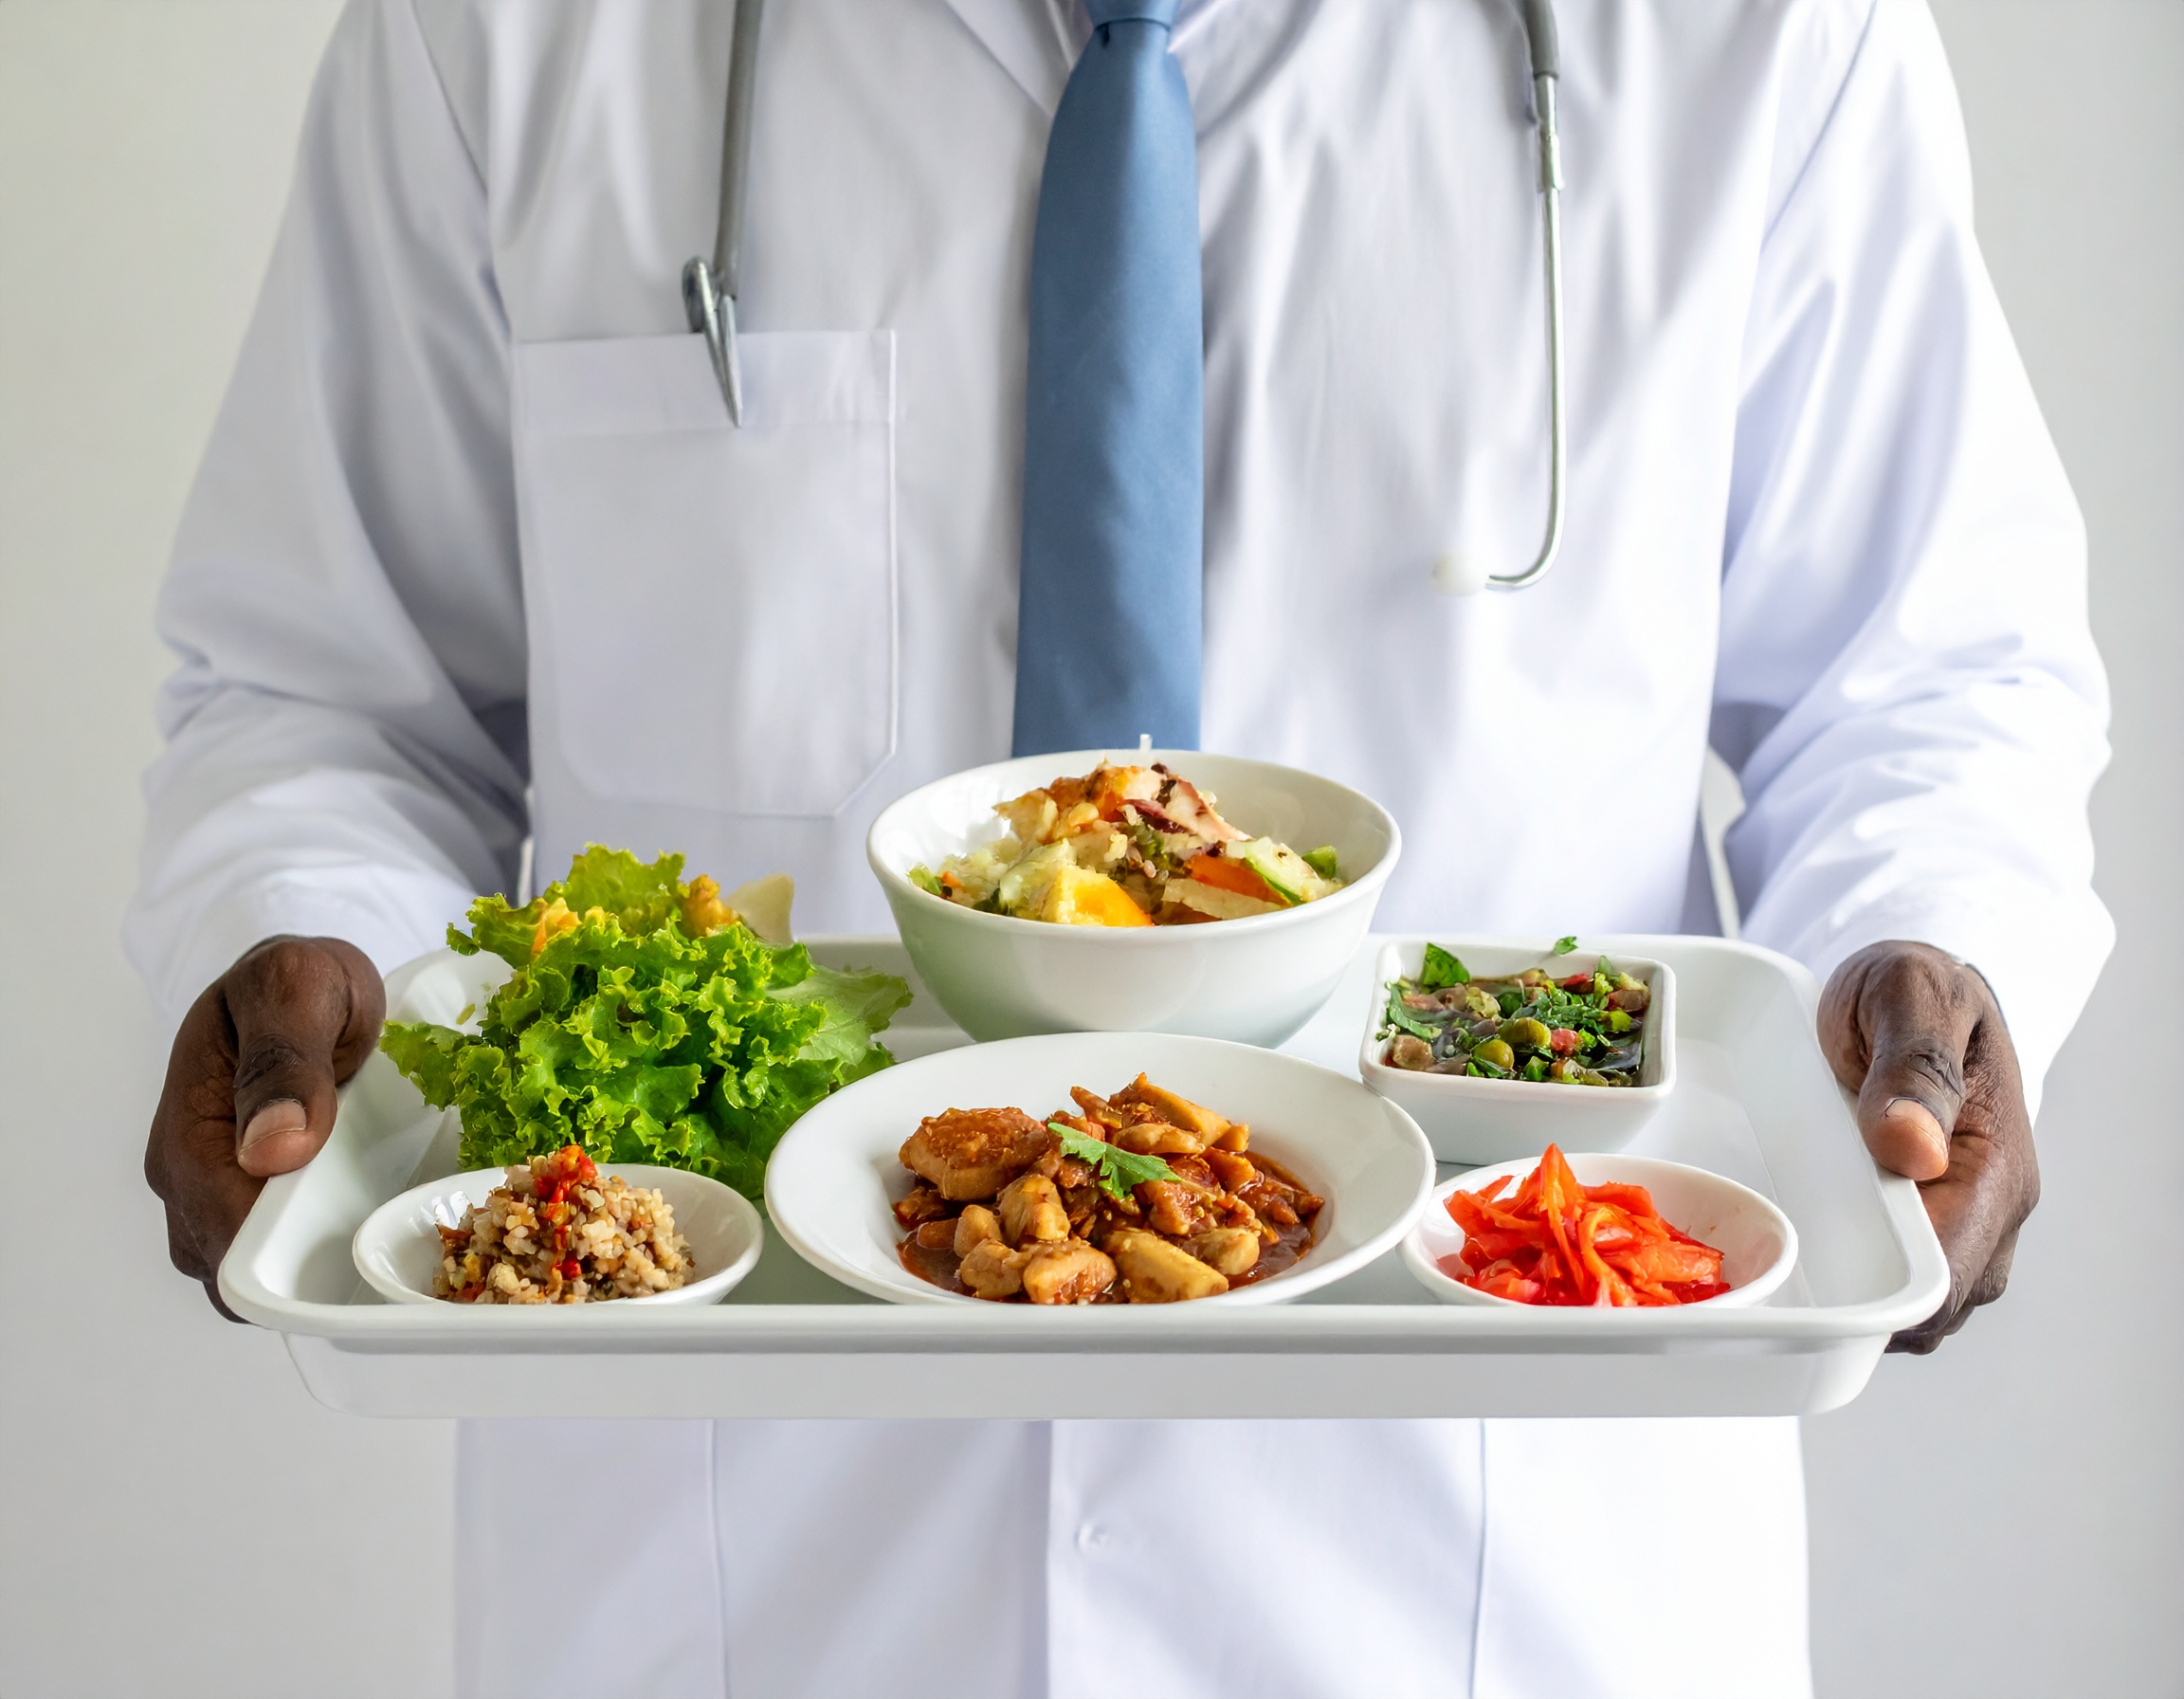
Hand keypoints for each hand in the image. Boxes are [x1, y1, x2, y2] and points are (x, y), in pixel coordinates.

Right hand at [144, 936, 384, 1319]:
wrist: (297, 980)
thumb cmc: (295, 981)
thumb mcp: (296, 991)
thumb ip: (284, 1062)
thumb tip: (272, 1151)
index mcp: (190, 1133)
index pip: (225, 1235)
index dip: (288, 1260)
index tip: (362, 1246)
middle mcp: (189, 1179)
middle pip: (239, 1274)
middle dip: (309, 1277)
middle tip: (393, 1245)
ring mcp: (215, 1196)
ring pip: (258, 1278)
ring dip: (318, 1273)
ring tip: (389, 1239)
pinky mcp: (252, 1202)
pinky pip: (279, 1259)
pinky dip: (323, 1258)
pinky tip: (376, 1232)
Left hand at [1817, 940, 2037, 1352]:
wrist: (1919, 986)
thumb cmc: (1913, 985)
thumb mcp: (1908, 994)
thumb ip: (1914, 1065)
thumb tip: (1912, 1149)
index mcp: (1995, 1168)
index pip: (1946, 1279)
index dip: (1880, 1304)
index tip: (1803, 1282)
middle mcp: (1993, 1211)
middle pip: (1929, 1314)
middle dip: (1855, 1313)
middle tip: (1771, 1272)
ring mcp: (1967, 1224)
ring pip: (1913, 1310)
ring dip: (1852, 1299)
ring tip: (1779, 1257)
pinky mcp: (1933, 1221)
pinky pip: (1895, 1281)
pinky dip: (1853, 1280)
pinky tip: (1801, 1245)